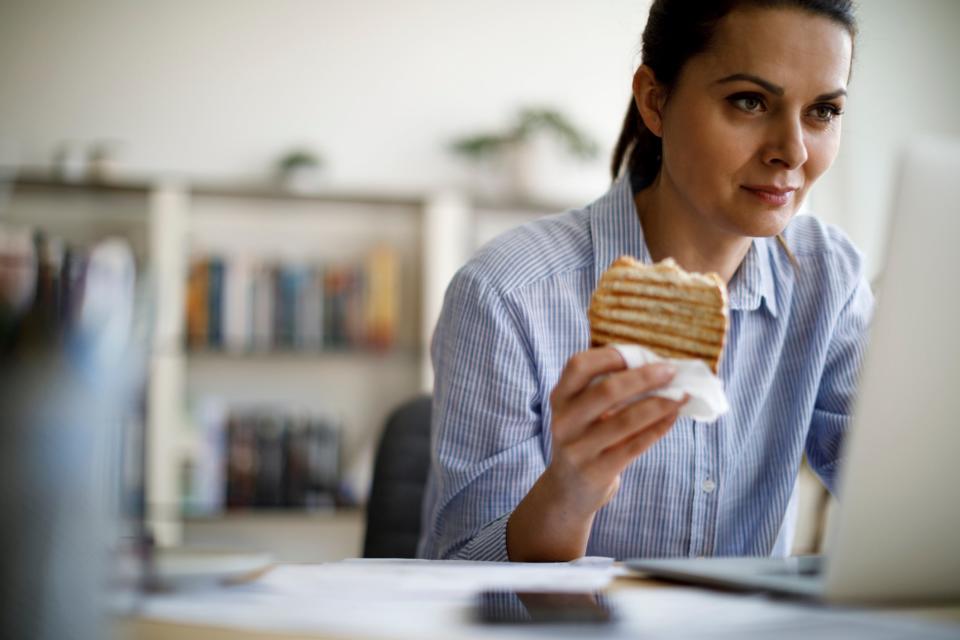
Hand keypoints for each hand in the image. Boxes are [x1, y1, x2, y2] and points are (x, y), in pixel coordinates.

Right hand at [545, 346, 685, 517]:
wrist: (568, 489)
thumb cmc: (585, 438)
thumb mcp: (582, 412)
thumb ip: (607, 390)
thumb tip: (657, 368)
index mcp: (560, 398)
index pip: (579, 366)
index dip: (610, 356)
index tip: (641, 353)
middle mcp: (564, 421)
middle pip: (606, 391)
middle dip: (644, 378)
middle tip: (671, 371)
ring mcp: (578, 449)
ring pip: (625, 420)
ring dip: (659, 404)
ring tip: (681, 395)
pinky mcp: (596, 471)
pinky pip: (634, 446)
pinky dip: (658, 428)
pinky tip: (672, 417)